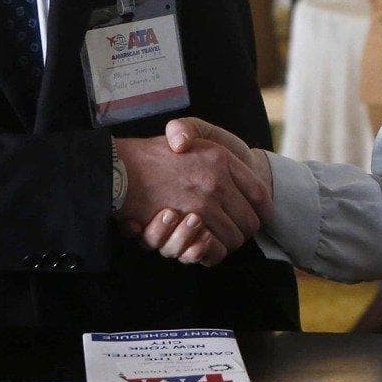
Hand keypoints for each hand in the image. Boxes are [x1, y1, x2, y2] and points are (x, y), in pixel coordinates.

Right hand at [141, 119, 273, 265]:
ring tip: (218, 237)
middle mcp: (216, 181)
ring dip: (227, 242)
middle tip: (236, 230)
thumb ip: (214, 139)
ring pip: (233, 238)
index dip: (262, 209)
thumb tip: (232, 160)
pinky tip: (205, 244)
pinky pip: (214, 248)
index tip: (260, 215)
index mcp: (220, 158)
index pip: (258, 193)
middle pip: (249, 221)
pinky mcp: (188, 225)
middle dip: (244, 229)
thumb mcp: (187, 130)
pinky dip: (212, 251)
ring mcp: (203, 205)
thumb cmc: (154, 152)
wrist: (119, 169)